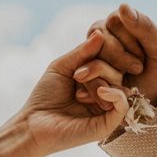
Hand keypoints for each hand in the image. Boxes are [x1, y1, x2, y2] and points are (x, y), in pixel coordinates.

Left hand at [0, 30, 130, 156]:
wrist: (33, 124)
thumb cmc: (45, 97)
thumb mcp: (62, 66)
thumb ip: (82, 52)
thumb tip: (101, 33)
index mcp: (96, 79)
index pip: (112, 58)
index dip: (104, 51)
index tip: (82, 56)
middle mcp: (105, 93)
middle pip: (117, 69)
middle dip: (98, 67)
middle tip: (77, 76)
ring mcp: (108, 109)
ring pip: (119, 83)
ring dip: (98, 80)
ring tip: (77, 91)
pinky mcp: (108, 124)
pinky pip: (123, 104)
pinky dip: (114, 93)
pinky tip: (99, 90)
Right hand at [76, 3, 156, 106]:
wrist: (154, 97)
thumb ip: (145, 27)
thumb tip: (123, 5)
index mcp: (120, 21)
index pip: (114, 22)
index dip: (129, 41)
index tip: (144, 56)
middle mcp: (101, 33)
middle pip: (99, 38)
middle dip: (119, 57)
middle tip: (138, 69)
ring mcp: (90, 53)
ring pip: (90, 57)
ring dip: (110, 73)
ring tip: (127, 82)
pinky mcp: (85, 73)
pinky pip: (85, 78)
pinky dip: (100, 87)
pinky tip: (113, 91)